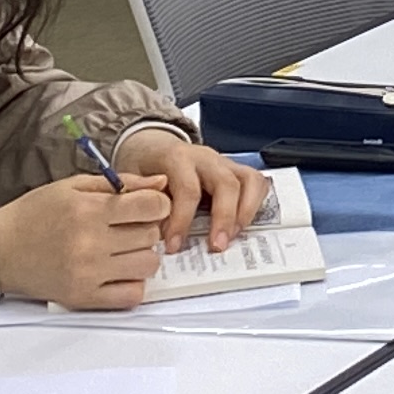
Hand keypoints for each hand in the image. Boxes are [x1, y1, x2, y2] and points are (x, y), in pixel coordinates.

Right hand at [0, 173, 174, 306]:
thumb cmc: (35, 214)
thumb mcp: (74, 186)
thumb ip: (121, 183)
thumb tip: (162, 183)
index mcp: (88, 211)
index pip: (150, 207)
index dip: (158, 204)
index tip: (149, 206)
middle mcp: (90, 243)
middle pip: (150, 236)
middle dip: (147, 228)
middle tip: (130, 228)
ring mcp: (87, 274)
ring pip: (147, 266)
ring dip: (143, 256)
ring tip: (123, 250)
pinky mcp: (82, 297)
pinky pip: (131, 296)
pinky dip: (132, 285)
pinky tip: (118, 272)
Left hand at [113, 126, 266, 253]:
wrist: (153, 147)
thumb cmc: (146, 169)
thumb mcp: (136, 183)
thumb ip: (147, 203)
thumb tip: (158, 234)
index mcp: (178, 158)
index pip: (188, 189)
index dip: (182, 221)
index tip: (174, 247)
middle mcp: (206, 157)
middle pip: (226, 183)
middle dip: (224, 218)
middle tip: (217, 246)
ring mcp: (225, 162)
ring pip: (249, 180)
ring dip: (245, 212)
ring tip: (233, 237)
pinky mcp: (236, 170)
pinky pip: (256, 183)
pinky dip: (254, 205)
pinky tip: (241, 226)